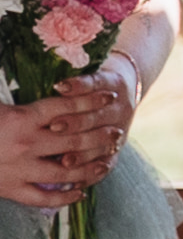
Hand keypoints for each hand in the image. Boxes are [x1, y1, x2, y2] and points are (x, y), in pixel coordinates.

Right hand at [0, 92, 114, 209]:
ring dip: (91, 165)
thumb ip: (13, 92)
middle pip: (75, 138)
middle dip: (99, 134)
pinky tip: (80, 192)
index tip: (110, 96)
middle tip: (116, 131)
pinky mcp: (9, 189)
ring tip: (107, 160)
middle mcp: (25, 143)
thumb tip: (8, 40)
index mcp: (20, 117)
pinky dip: (64, 197)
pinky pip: (43, 198)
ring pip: (66, 170)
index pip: (66, 106)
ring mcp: (19, 169)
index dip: (91, 100)